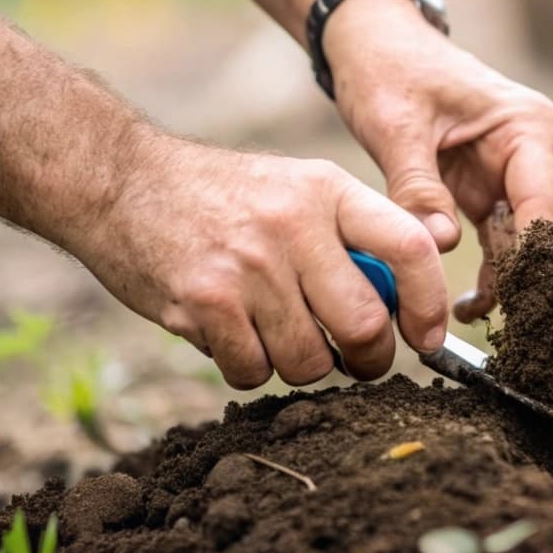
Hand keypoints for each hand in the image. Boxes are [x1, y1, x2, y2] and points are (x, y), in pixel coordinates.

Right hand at [87, 138, 443, 388]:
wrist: (123, 181)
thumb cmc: (225, 197)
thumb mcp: (299, 189)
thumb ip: (351, 238)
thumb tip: (404, 306)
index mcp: (329, 190)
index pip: (411, 249)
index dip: (430, 304)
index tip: (427, 338)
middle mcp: (294, 225)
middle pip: (364, 325)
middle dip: (368, 359)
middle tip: (356, 359)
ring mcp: (247, 266)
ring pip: (309, 361)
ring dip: (302, 365)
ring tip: (277, 332)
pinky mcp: (203, 302)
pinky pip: (252, 371)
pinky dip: (248, 367)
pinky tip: (232, 332)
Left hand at [320, 0, 552, 321]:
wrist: (370, 41)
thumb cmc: (387, 66)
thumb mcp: (396, 125)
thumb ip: (418, 185)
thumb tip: (439, 245)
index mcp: (525, 126)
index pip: (541, 202)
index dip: (531, 254)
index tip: (515, 299)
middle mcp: (527, 150)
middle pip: (533, 228)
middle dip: (516, 276)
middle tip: (492, 324)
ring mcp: (507, 171)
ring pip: (514, 240)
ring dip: (497, 279)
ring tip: (465, 320)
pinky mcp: (482, 188)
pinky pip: (489, 238)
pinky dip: (479, 268)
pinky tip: (460, 306)